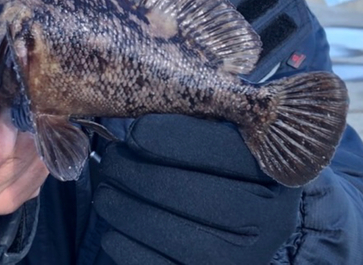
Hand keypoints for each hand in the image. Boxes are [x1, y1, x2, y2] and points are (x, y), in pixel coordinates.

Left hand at [94, 114, 300, 264]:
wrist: (251, 228)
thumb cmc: (225, 173)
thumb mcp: (224, 142)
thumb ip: (194, 127)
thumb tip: (136, 124)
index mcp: (272, 172)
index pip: (222, 150)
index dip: (171, 140)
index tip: (134, 132)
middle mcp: (269, 218)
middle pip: (196, 194)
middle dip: (139, 175)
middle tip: (110, 161)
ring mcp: (247, 257)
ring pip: (181, 237)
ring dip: (128, 212)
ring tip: (105, 194)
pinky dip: (130, 250)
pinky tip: (112, 232)